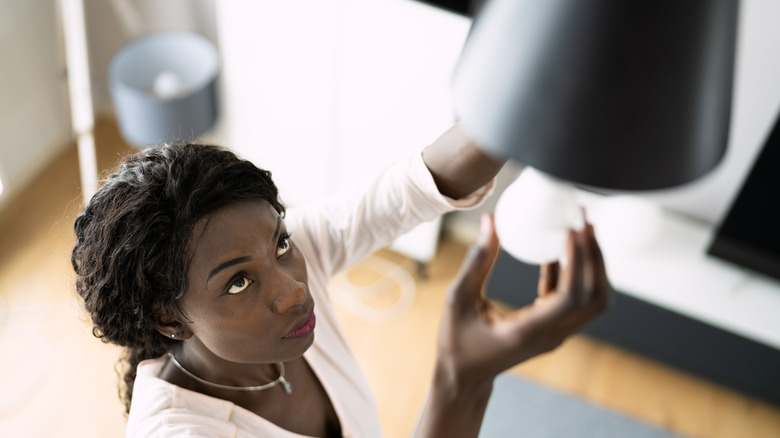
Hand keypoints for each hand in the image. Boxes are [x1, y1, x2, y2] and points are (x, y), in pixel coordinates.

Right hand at [436, 213, 610, 384]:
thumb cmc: (457, 342)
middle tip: (584, 222)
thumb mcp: (458, 299)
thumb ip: (476, 261)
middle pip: (596, 299)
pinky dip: (572, 273)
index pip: (570, 297)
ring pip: (593, 301)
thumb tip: (490, 221)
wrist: (464, 377)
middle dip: (596, 258)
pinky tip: (554, 250)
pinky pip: (573, 300)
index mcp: (529, 331)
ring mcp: (555, 334)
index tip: (571, 230)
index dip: (578, 262)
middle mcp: (550, 335)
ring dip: (592, 266)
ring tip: (579, 231)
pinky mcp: (552, 328)